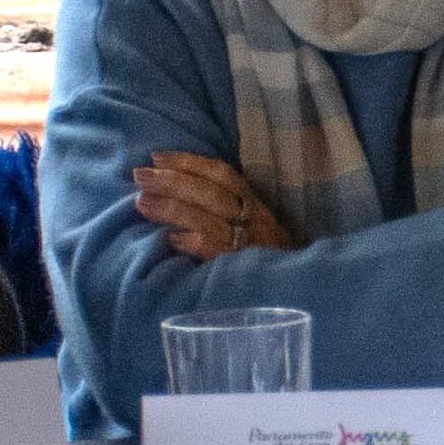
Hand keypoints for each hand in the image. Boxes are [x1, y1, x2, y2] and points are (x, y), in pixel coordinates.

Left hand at [130, 152, 294, 261]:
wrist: (304, 286)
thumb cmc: (266, 253)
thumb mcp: (254, 223)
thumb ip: (226, 207)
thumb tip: (176, 188)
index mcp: (254, 203)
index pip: (222, 174)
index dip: (189, 162)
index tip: (156, 158)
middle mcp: (253, 219)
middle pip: (211, 193)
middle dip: (172, 182)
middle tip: (140, 177)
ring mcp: (249, 243)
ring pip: (209, 219)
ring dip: (173, 209)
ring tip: (142, 203)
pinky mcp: (243, 266)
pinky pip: (216, 250)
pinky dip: (193, 242)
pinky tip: (171, 240)